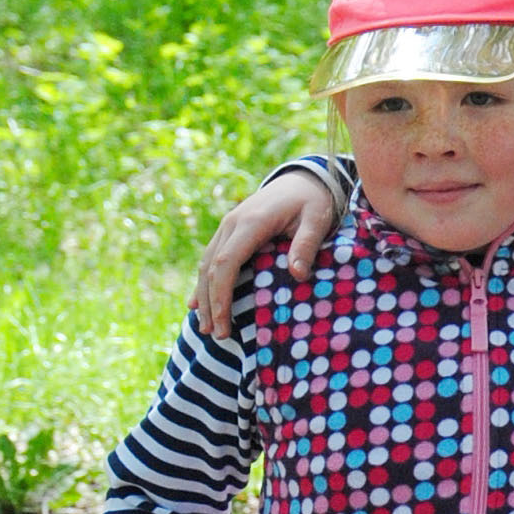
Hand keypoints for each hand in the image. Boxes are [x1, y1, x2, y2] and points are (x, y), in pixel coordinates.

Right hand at [192, 173, 337, 338]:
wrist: (303, 179)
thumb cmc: (312, 201)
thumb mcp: (317, 220)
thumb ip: (306, 245)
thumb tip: (298, 275)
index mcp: (251, 222)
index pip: (227, 262)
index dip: (221, 294)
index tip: (223, 322)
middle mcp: (232, 223)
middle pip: (212, 267)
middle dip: (211, 303)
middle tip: (216, 334)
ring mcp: (228, 226)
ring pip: (207, 264)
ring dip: (204, 296)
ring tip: (206, 328)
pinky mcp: (229, 231)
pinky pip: (211, 258)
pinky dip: (204, 282)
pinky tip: (197, 304)